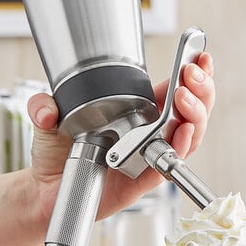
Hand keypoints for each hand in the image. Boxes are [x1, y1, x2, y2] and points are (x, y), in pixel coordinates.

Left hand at [27, 52, 214, 219]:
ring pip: (190, 134)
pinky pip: (170, 162)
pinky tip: (184, 129)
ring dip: (195, 113)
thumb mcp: (49, 118)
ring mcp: (149, 154)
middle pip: (191, 110)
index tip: (199, 56)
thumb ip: (45, 105)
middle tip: (194, 73)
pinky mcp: (144, 179)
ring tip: (185, 96)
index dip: (193, 74)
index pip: (175, 90)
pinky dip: (182, 145)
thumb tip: (46, 108)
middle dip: (201, 89)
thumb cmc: (57, 152)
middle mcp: (149, 132)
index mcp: (137, 112)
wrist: (45, 189)